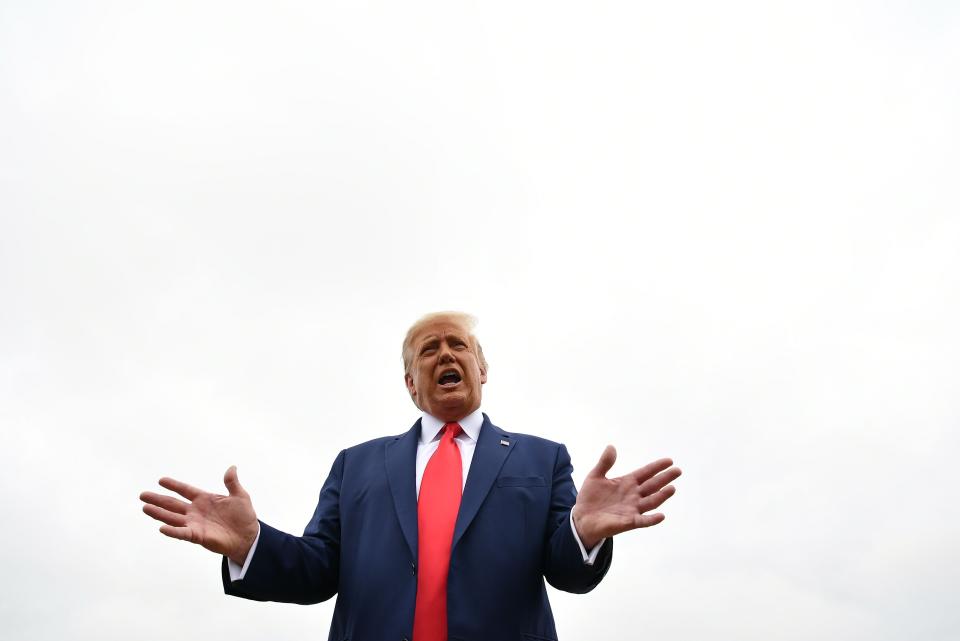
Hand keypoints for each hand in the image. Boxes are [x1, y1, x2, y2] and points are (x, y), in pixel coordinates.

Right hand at [139, 465, 258, 564]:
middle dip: (158, 499)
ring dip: (159, 513)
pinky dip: (172, 531)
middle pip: (173, 504)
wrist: (248, 537)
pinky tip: (161, 527)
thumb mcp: (240, 496)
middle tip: (142, 495)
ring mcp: (195, 524)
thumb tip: (232, 467)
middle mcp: (196, 511)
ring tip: (145, 508)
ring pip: (173, 518)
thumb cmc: (243, 516)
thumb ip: (232, 483)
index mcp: (204, 499)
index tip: (161, 480)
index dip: (174, 485)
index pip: (185, 490)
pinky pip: (182, 533)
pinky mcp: (197, 536)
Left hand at [572, 446, 680, 548]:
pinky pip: (643, 521)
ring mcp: (632, 509)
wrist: (582, 517)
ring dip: (662, 496)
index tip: (669, 461)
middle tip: (678, 471)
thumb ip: (604, 463)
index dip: (657, 467)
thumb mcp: (595, 476)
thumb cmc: (590, 497)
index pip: (645, 473)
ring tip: (672, 488)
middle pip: (652, 485)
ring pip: (651, 502)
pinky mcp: (628, 522)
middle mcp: (633, 495)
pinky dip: (652, 519)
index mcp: (627, 483)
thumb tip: (611, 446)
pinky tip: (661, 516)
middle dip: (665, 478)